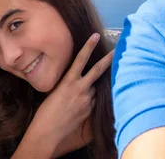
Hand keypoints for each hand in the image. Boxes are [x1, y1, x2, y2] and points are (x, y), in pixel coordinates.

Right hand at [17, 33, 113, 155]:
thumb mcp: (55, 91)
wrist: (48, 130)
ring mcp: (87, 99)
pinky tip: (79, 107)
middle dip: (109, 59)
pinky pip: (94, 101)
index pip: (80, 59)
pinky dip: (90, 100)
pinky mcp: (90, 110)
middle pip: (98, 70)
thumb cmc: (46, 110)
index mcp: (68, 81)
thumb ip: (70, 83)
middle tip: (118, 49)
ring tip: (78, 95)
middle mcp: (80, 88)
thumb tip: (78, 79)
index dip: (88, 46)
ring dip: (92, 88)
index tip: (95, 35)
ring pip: (95, 88)